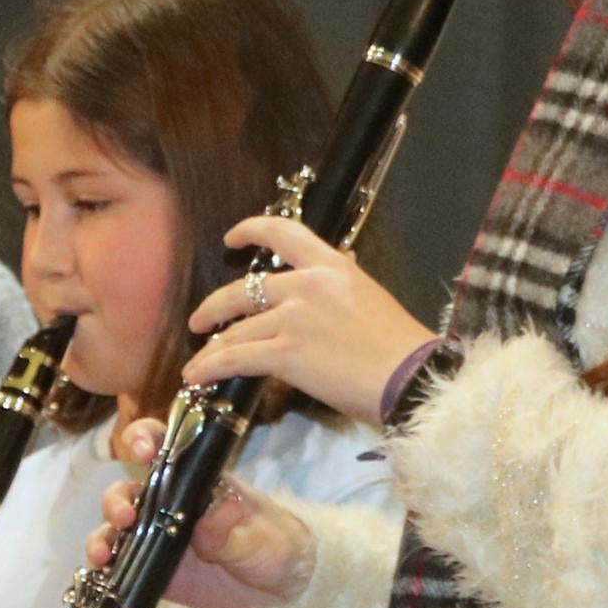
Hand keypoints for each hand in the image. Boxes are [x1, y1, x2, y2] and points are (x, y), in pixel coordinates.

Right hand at [87, 415, 315, 607]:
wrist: (280, 594)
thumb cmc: (275, 549)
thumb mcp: (260, 539)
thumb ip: (231, 531)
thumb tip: (214, 514)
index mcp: (197, 481)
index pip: (165, 446)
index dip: (145, 439)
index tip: (143, 451)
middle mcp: (169, 504)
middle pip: (128, 488)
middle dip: (117, 498)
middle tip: (126, 515)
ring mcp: (156, 537)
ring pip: (115, 527)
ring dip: (103, 533)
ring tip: (105, 551)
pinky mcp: (150, 570)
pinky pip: (118, 564)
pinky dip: (104, 566)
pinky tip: (102, 571)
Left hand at [179, 214, 437, 422]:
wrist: (411, 378)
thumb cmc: (400, 347)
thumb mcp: (368, 298)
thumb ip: (338, 289)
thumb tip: (322, 290)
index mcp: (333, 265)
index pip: (284, 232)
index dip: (250, 229)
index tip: (230, 240)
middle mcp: (307, 284)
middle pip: (243, 289)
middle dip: (214, 307)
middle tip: (199, 320)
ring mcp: (293, 317)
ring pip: (236, 329)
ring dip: (211, 348)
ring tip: (196, 364)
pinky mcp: (285, 352)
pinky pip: (235, 357)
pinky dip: (210, 367)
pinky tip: (196, 376)